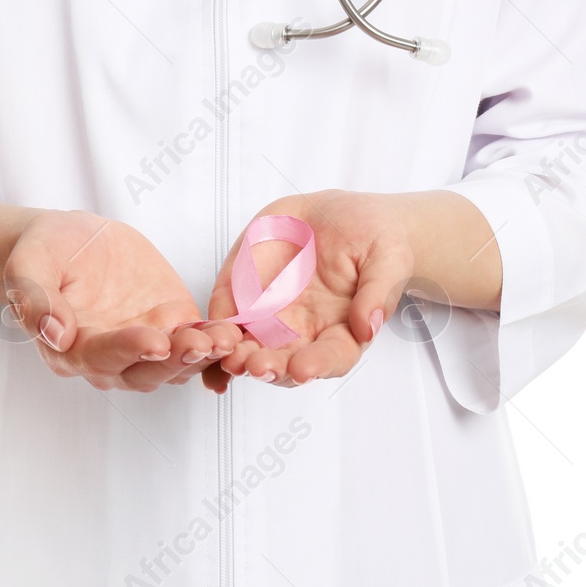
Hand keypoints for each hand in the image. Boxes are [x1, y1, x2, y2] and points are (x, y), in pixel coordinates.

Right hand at [5, 210, 242, 391]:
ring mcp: (145, 343)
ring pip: (177, 363)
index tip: (154, 340)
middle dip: (174, 359)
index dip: (128, 349)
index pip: (101, 356)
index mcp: (71, 349)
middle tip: (199, 343)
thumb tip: (54, 333)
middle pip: (146, 370)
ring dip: (202, 355)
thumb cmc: (45, 252)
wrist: (70, 241)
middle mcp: (111, 358)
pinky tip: (238, 339)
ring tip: (225, 340)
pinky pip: (198, 341)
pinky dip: (218, 346)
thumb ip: (35, 299)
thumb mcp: (28, 264)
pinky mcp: (172, 324)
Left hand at [205, 190, 414, 391]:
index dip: (318, 365)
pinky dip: (210, 335)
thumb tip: (368, 326)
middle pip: (284, 362)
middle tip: (255, 365)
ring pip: (249, 348)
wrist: (345, 217)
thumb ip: (378, 292)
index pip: (332, 357)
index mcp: (343, 330)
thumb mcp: (387, 258)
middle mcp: (305, 333)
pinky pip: (225, 318)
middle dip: (269, 366)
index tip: (303, 369)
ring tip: (226, 357)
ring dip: (235, 357)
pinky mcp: (246, 296)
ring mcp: (272, 317)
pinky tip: (197, 342)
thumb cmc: (375, 240)